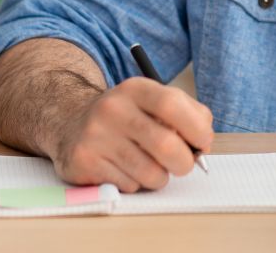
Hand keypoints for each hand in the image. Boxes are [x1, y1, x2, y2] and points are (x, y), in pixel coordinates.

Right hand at [48, 77, 213, 191]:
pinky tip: (124, 169)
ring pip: (149, 173)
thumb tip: (204, 143)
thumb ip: (187, 115)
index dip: (196, 127)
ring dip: (160, 177)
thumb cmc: (128, 117)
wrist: (72, 124)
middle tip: (184, 164)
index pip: (171, 104)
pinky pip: (128, 186)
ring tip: (151, 166)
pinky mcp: (84, 162)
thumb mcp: (154, 102)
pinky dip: (136, 184)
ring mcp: (95, 135)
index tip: (204, 142)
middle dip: (184, 162)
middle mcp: (112, 108)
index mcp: (135, 88)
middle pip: (165, 144)